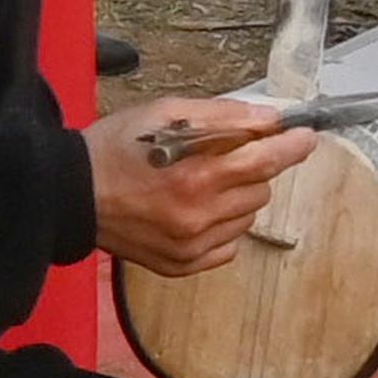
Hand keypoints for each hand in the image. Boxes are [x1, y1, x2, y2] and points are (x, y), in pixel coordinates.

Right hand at [88, 97, 299, 275]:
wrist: (72, 194)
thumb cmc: (115, 147)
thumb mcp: (164, 112)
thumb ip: (221, 116)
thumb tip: (270, 119)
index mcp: (195, 174)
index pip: (265, 160)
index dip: (292, 147)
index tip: (305, 137)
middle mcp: (198, 216)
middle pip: (260, 190)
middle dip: (250, 168)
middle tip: (218, 157)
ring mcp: (192, 246)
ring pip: (247, 217)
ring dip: (234, 197)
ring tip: (197, 184)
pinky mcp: (183, 265)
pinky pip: (228, 245)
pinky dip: (220, 225)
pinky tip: (189, 210)